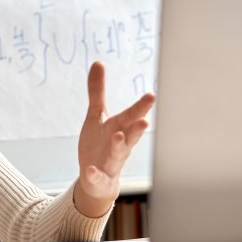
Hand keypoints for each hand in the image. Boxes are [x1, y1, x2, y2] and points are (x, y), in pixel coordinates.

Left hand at [74, 61, 153, 216]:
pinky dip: (95, 174)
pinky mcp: (100, 178)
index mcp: (120, 128)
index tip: (151, 95)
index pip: (132, 116)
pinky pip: (98, 176)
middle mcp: (120, 145)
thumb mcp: (96, 115)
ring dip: (119, 147)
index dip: (141, 107)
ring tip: (118, 136)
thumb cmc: (101, 143)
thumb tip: (98, 62)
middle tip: (145, 121)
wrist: (96, 179)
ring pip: (118, 155)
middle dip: (137, 129)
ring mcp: (111, 162)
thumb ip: (97, 91)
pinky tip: (90, 170)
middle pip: (130, 135)